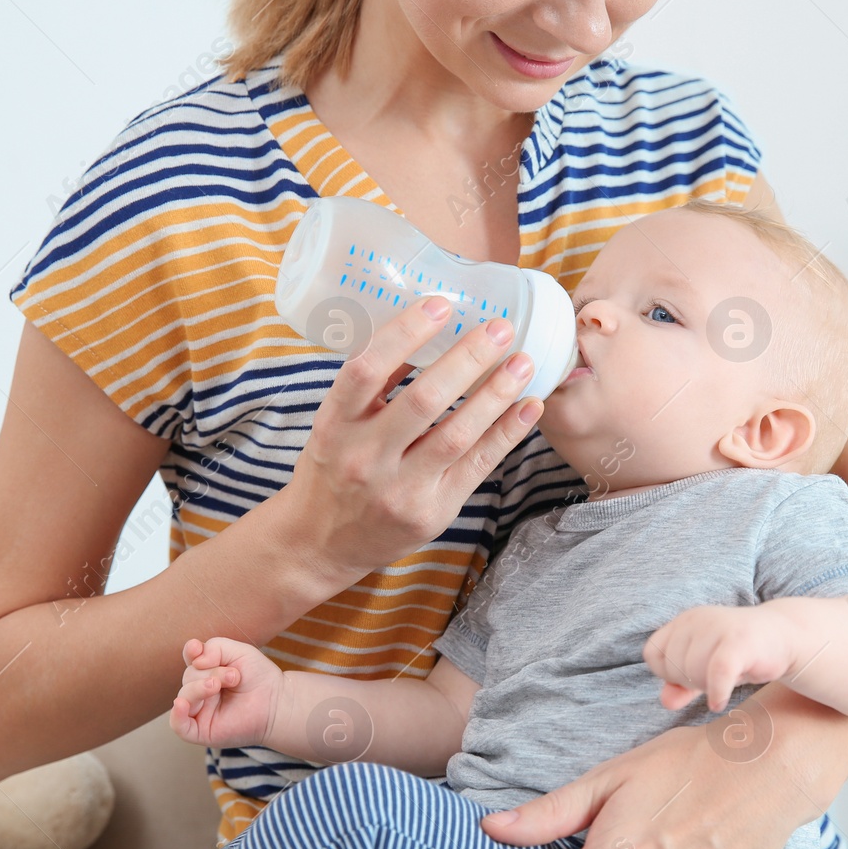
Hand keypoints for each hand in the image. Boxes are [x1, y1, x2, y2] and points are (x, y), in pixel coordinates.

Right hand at [169, 637, 282, 747]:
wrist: (277, 703)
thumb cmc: (259, 678)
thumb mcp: (240, 652)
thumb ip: (215, 647)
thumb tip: (195, 661)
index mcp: (207, 671)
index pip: (190, 659)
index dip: (190, 652)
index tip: (196, 648)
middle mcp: (200, 691)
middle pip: (189, 677)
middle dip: (211, 672)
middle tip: (235, 676)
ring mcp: (200, 712)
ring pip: (184, 697)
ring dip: (200, 688)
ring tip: (221, 685)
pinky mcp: (202, 731)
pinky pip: (179, 726)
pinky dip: (177, 715)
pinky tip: (181, 705)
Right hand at [281, 295, 544, 582]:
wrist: (319, 544)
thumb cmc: (332, 471)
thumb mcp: (333, 425)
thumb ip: (371, 388)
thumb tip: (421, 331)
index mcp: (333, 424)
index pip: (366, 370)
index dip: (405, 333)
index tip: (441, 304)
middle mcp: (364, 457)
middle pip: (423, 400)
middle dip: (467, 359)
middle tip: (500, 328)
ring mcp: (399, 488)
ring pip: (456, 434)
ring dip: (496, 394)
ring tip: (523, 363)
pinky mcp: (431, 512)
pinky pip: (476, 466)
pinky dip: (506, 434)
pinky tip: (528, 406)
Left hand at [644, 603, 800, 711]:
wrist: (784, 636)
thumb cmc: (740, 654)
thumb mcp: (705, 669)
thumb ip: (681, 685)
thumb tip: (666, 703)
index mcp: (683, 621)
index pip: (653, 654)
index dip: (667, 674)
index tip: (691, 677)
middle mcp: (696, 619)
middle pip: (673, 667)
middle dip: (692, 682)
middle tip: (716, 677)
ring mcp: (717, 627)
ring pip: (693, 672)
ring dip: (708, 687)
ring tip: (726, 678)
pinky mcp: (739, 641)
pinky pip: (717, 673)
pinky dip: (716, 692)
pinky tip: (720, 701)